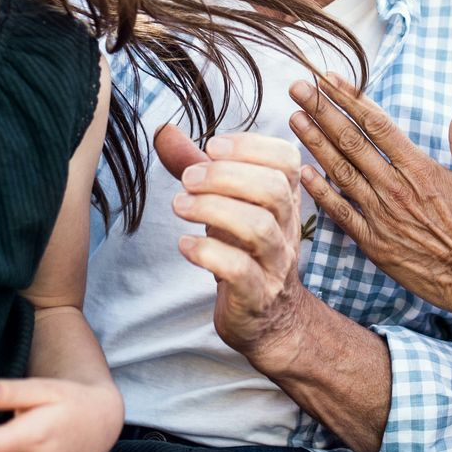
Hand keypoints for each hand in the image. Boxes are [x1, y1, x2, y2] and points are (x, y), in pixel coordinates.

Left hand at [156, 125, 315, 367]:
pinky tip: (185, 245)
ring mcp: (275, 264)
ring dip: (213, 210)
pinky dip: (208, 253)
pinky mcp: (256, 296)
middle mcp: (286, 228)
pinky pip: (240, 272)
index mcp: (284, 199)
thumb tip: (164, 130)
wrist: (268, 320)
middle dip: (226, 177)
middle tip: (187, 180)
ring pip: (259, 229)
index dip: (251, 147)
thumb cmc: (244, 251)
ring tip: (179, 205)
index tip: (211, 147)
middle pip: (274, 190)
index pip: (287, 160)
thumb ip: (198, 167)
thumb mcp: (225, 204)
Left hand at [289, 74, 451, 315]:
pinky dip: (320, 192)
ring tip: (294, 118)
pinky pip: (341, 213)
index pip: (377, 124)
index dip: (351, 98)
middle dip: (322, 111)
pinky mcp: (374, 244)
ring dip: (314, 143)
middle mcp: (396, 188)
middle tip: (297, 87)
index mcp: (420, 168)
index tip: (329, 78)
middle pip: (351, 141)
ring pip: (340, 172)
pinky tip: (302, 172)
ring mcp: (382, 216)